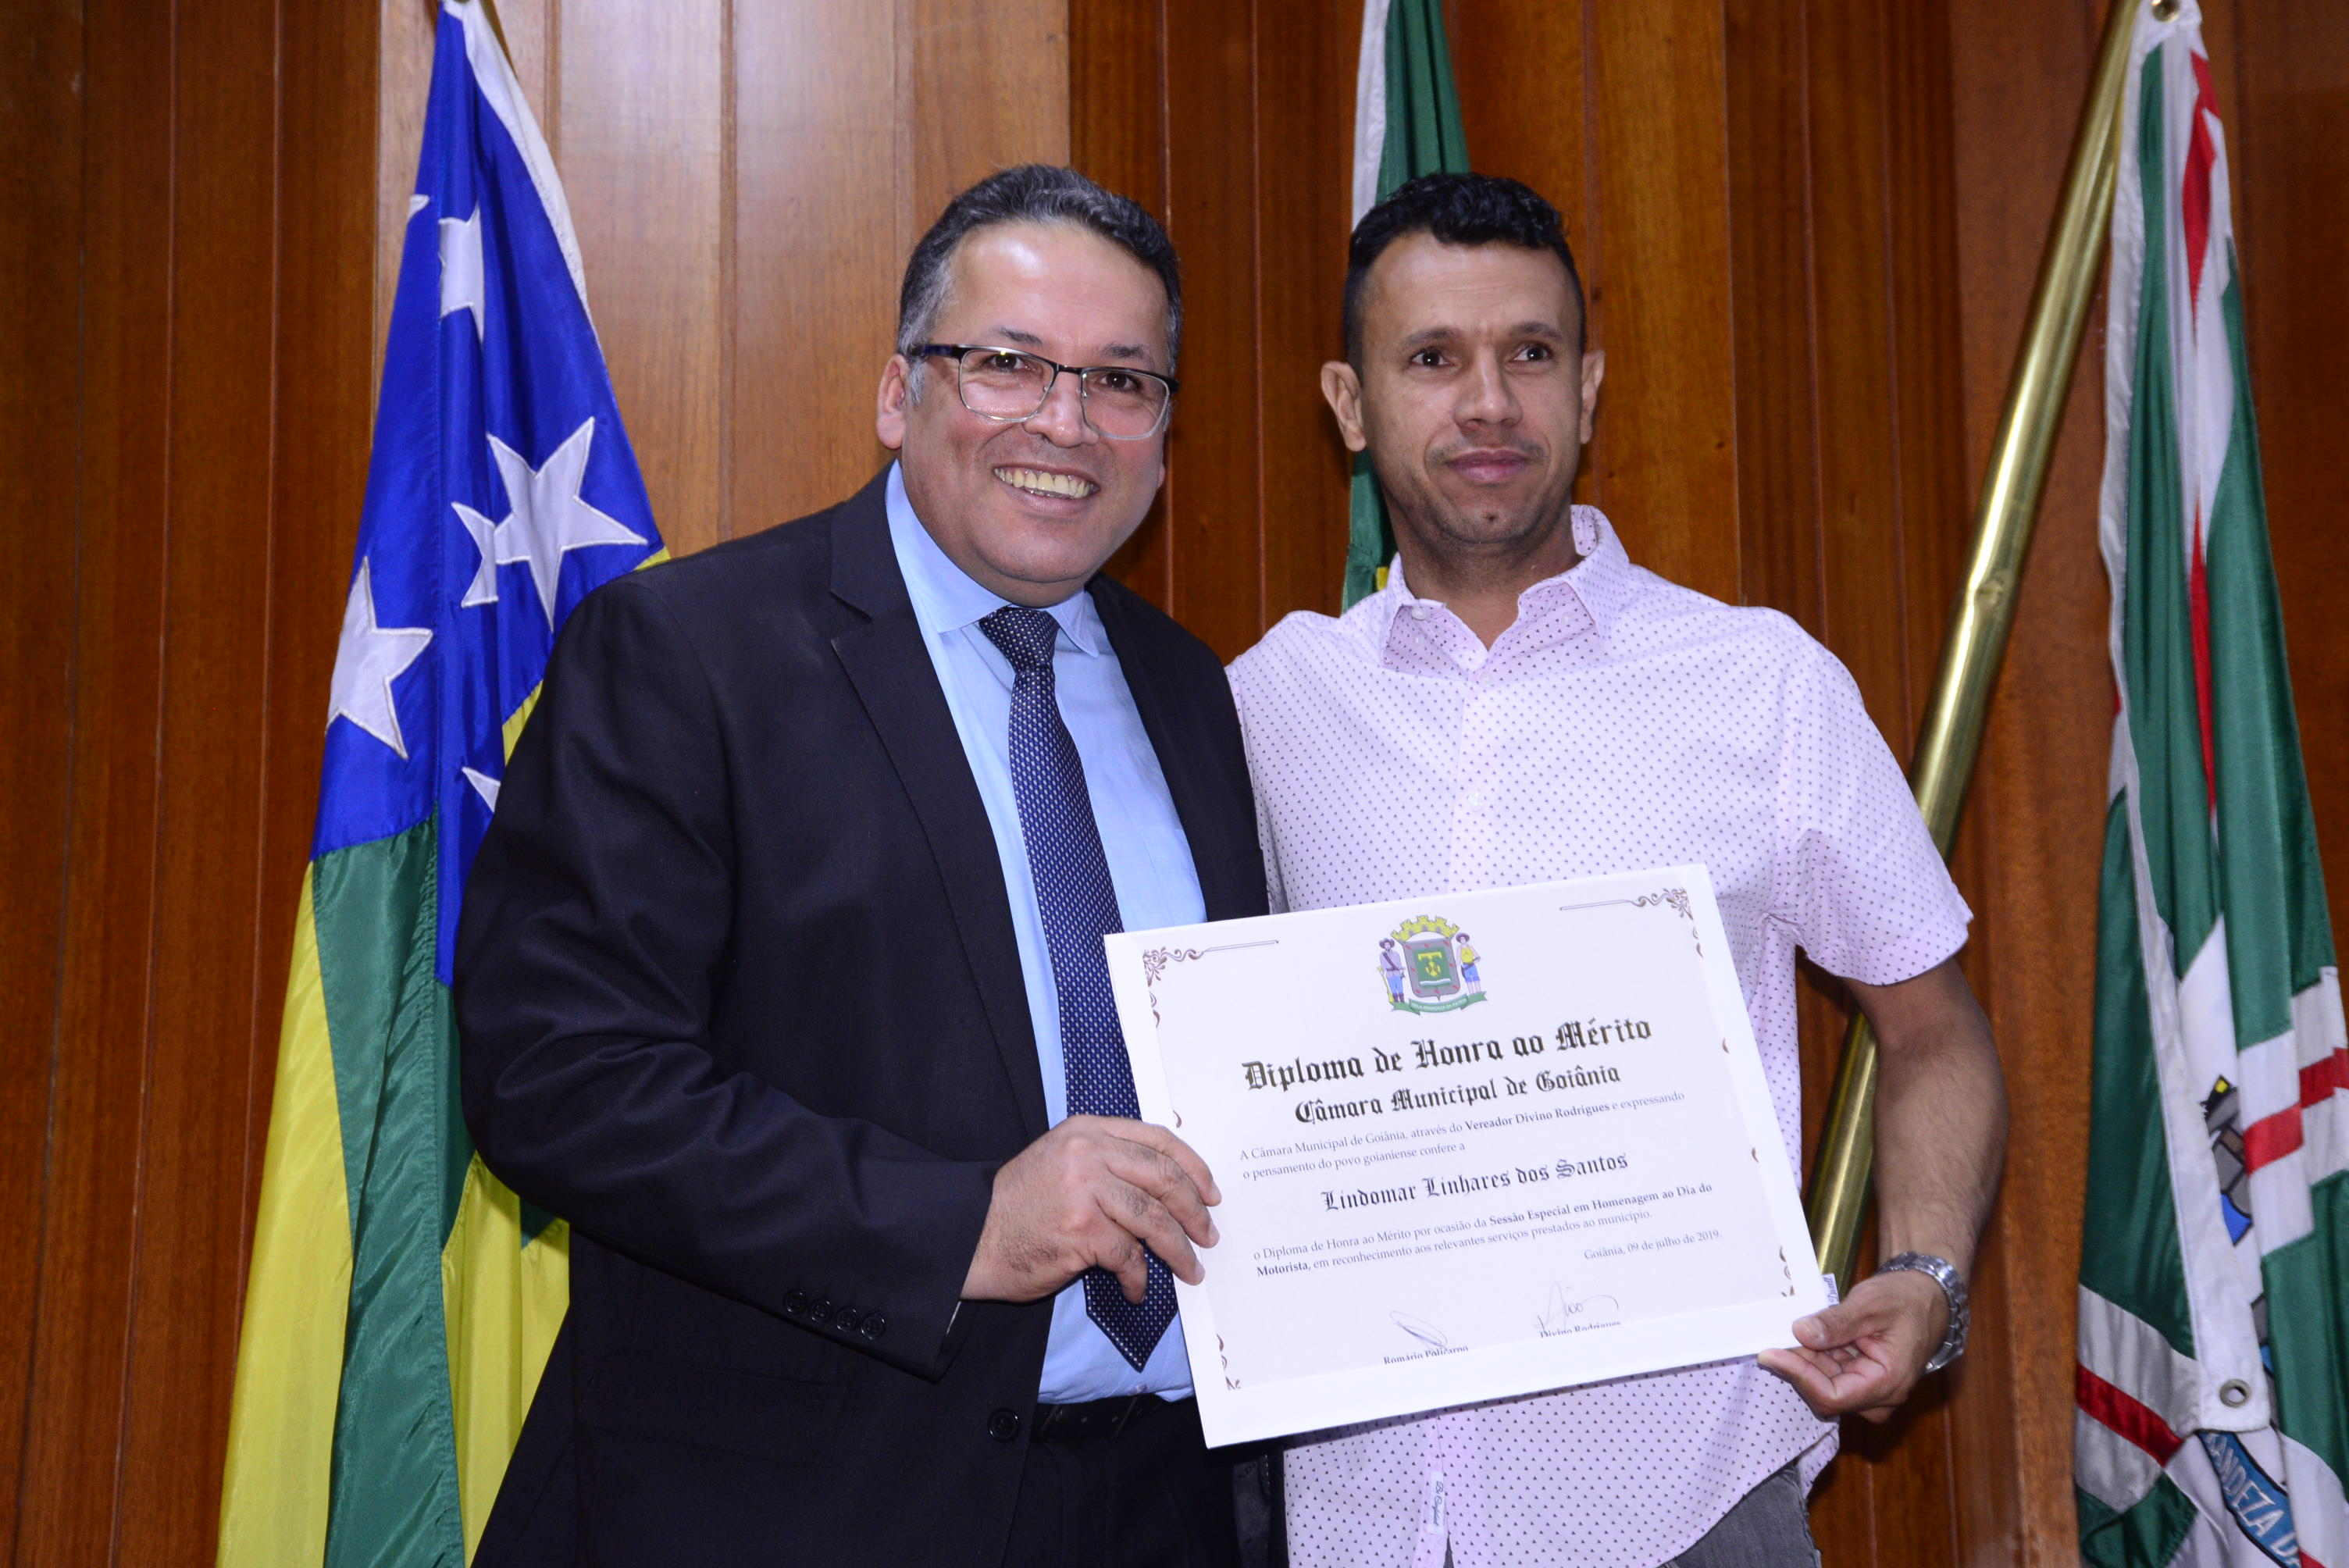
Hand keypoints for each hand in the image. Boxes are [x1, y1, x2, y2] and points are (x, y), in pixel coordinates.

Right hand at [962, 1116, 1220, 1304]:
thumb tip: (1165, 1187)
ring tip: (1190, 1270)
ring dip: (1179, 1251)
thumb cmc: (1018, 1204)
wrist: (971, 1235)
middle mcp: (1089, 1153)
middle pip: (1164, 1178)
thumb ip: (1107, 1160)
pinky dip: (1138, 1278)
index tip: (1210, 1192)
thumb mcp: (1061, 1161)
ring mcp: (1086, 1190)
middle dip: (1194, 1211)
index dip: (1193, 1167)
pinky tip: (1135, 1289)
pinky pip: (1129, 1256)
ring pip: (1155, 1219)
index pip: (1158, 1139)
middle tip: (1207, 1235)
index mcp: (1088, 1130)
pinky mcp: (1083, 1230)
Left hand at [1756, 1268, 1948, 1422]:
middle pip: (1824, 1393)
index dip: (1799, 1376)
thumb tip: (1801, 1332)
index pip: (1833, 1396)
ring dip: (1804, 1361)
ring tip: (1790, 1332)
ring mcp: (1871, 1392)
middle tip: (1773, 1338)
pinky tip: (1804, 1338)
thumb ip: (1837, 1322)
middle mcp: (1881, 1396)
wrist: (1925, 1300)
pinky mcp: (1861, 1382)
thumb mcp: (1870, 1304)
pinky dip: (1814, 1358)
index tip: (1770, 1354)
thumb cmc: (1905, 1301)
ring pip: (1824, 1385)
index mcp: (1889, 1382)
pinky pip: (1829, 1376)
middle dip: (1798, 1366)